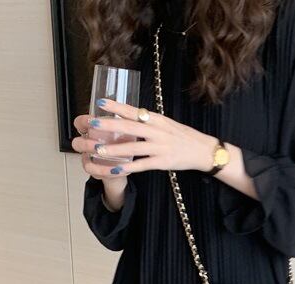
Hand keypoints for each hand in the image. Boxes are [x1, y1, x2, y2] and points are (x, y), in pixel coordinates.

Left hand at [71, 98, 216, 177]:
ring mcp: (160, 147)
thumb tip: (129, 115)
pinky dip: (128, 168)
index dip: (117, 107)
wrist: (202, 150)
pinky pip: (142, 165)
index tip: (100, 103)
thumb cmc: (182, 136)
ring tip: (98, 151)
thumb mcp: (166, 123)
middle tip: (92, 124)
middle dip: (109, 126)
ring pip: (133, 148)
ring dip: (114, 150)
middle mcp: (157, 131)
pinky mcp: (163, 162)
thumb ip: (148, 121)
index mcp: (156, 119)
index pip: (133, 111)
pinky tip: (116, 169)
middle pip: (130, 128)